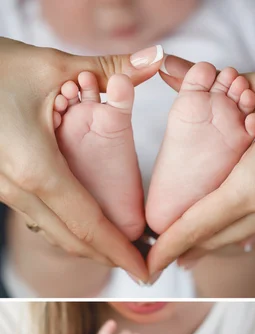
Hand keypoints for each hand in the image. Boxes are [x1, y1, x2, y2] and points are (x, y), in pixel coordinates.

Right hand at [0, 38, 161, 281]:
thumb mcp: (49, 64)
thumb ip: (109, 69)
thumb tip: (155, 57)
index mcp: (36, 170)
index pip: (90, 226)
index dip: (122, 253)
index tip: (146, 272)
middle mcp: (17, 189)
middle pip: (74, 240)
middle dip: (111, 257)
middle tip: (143, 267)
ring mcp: (4, 190)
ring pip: (54, 233)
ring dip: (90, 246)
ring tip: (123, 251)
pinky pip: (38, 218)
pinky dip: (68, 229)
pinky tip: (87, 226)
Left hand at [146, 55, 254, 274]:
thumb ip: (209, 87)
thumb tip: (166, 69)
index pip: (201, 225)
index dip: (169, 246)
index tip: (148, 263)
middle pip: (214, 239)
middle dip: (181, 251)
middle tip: (151, 258)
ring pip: (234, 238)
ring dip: (203, 245)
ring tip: (175, 253)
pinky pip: (253, 230)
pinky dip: (227, 233)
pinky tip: (212, 235)